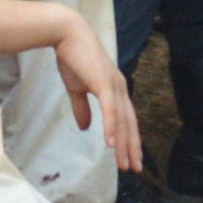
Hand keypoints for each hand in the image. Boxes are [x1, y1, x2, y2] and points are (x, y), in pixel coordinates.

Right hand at [44, 10, 145, 172]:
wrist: (67, 35)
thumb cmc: (72, 58)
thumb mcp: (76, 89)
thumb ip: (82, 109)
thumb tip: (85, 128)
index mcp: (115, 89)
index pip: (127, 119)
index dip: (130, 139)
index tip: (131, 158)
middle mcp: (120, 88)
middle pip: (129, 124)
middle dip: (132, 147)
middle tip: (134, 168)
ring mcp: (114, 86)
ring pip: (122, 121)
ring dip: (124, 144)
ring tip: (124, 163)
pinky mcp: (104, 83)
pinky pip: (111, 110)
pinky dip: (112, 128)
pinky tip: (112, 144)